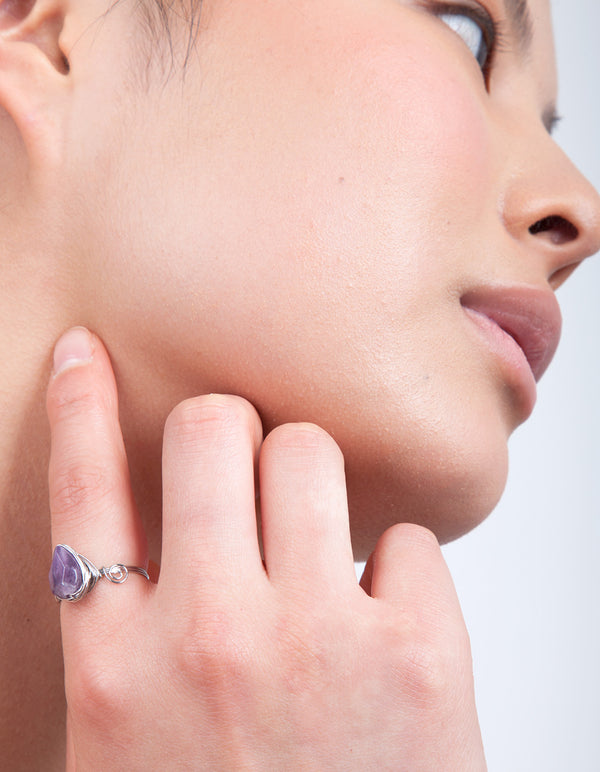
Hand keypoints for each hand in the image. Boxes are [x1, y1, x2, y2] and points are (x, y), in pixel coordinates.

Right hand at [47, 327, 485, 770]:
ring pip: (310, 452)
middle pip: (212, 429)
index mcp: (116, 665)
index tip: (85, 351)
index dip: (78, 402)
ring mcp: (318, 638)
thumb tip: (150, 539)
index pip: (82, 487)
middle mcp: (209, 633)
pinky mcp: (419, 654)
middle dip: (230, 435)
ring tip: (319, 549)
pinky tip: (389, 630)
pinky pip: (408, 538)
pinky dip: (400, 570)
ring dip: (312, 483)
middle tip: (246, 475)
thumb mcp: (129, 740)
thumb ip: (129, 636)